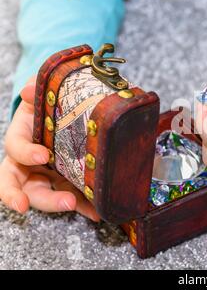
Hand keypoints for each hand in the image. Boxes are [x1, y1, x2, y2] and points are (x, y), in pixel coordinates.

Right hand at [0, 77, 99, 220]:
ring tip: (75, 206)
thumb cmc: (49, 105)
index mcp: (20, 139)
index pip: (14, 148)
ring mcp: (45, 175)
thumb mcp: (42, 94)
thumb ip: (35, 89)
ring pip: (40, 196)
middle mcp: (27, 163)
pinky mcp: (64, 183)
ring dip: (56, 204)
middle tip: (60, 201)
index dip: (26, 153)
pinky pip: (70, 198)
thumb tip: (28, 90)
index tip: (43, 156)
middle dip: (30, 196)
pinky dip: (82, 207)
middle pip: (18, 184)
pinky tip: (96, 212)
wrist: (66, 112)